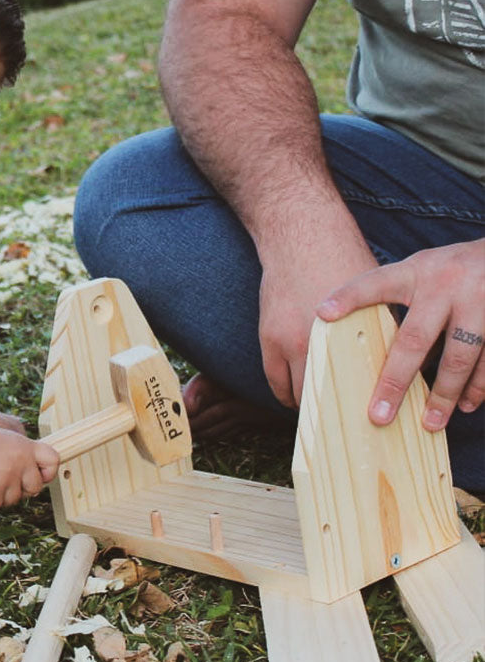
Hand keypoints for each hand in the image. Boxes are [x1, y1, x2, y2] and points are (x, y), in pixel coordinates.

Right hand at [0, 424, 59, 511]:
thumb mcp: (1, 437)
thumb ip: (17, 451)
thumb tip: (28, 468)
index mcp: (24, 446)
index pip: (53, 460)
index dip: (48, 472)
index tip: (40, 476)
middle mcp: (21, 463)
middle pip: (35, 487)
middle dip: (21, 488)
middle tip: (4, 482)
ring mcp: (8, 479)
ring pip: (13, 499)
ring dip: (0, 495)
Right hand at [258, 235, 377, 407]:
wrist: (301, 235)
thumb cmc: (342, 259)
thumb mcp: (370, 296)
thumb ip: (378, 329)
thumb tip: (394, 362)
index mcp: (349, 332)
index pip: (359, 383)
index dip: (364, 405)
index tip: (371, 419)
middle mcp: (318, 340)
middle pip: (327, 394)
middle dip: (337, 413)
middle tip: (348, 426)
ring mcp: (288, 340)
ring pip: (297, 392)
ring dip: (309, 407)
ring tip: (324, 416)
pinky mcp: (268, 336)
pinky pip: (273, 379)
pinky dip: (285, 393)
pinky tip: (296, 399)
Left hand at [317, 240, 484, 429]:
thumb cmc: (450, 269)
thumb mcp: (419, 270)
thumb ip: (393, 296)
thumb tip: (358, 337)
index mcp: (415, 271)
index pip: (375, 283)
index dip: (347, 297)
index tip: (322, 313)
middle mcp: (444, 285)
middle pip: (414, 338)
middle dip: (394, 380)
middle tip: (378, 415)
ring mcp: (478, 302)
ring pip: (459, 356)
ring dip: (443, 394)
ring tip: (429, 422)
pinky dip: (478, 386)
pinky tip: (466, 404)